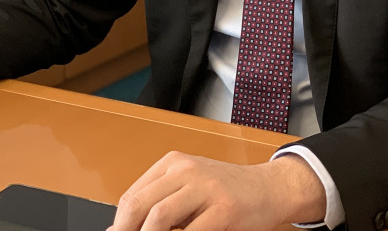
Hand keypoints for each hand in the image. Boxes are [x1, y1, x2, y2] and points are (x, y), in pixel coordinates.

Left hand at [107, 151, 326, 230]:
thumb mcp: (189, 186)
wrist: (268, 188)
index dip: (120, 224)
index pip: (132, 196)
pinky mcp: (224, 208)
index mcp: (174, 162)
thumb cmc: (225, 191)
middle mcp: (187, 169)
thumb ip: (160, 201)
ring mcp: (206, 187)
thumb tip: (120, 227)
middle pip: (140, 205)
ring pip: (160, 217)